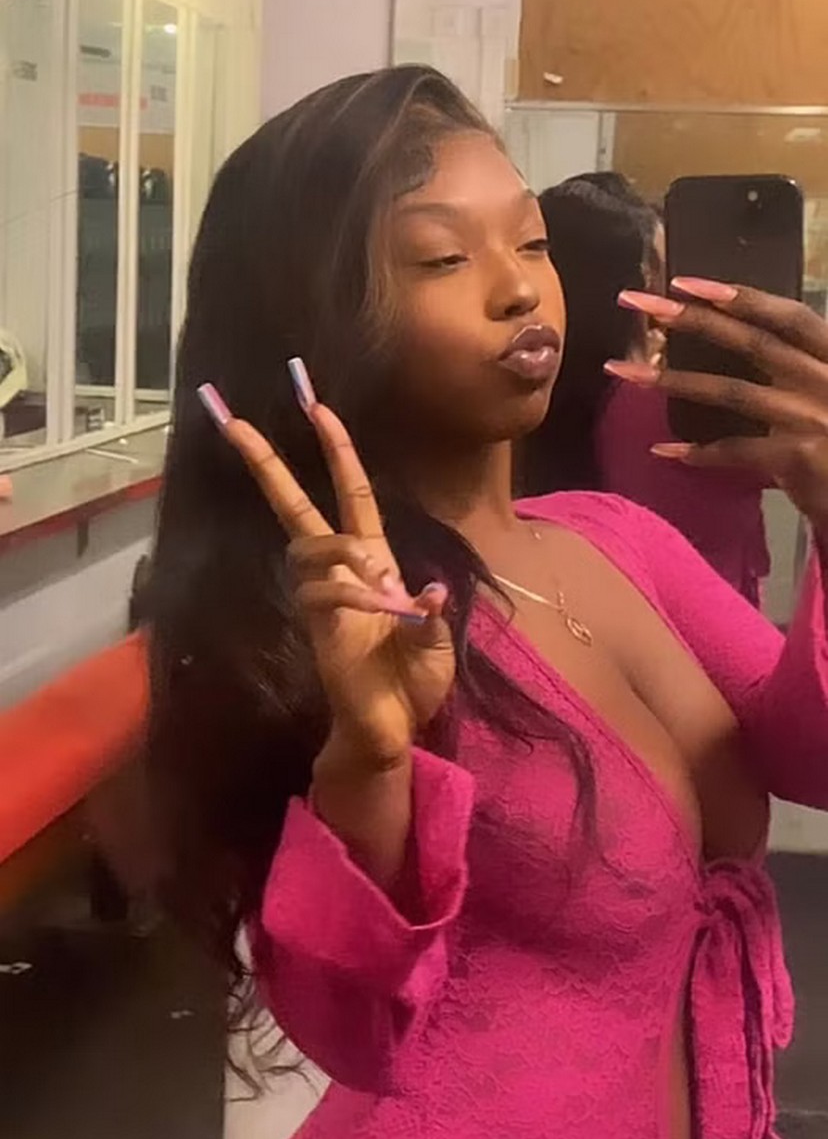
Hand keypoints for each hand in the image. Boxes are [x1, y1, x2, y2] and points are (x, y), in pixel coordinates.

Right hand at [220, 401, 454, 769]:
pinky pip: (322, 592)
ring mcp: (326, 598)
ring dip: (338, 548)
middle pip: (296, 509)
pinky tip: (380, 610)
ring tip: (375, 578)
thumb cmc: (414, 685)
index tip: (319, 408)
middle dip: (267, 465)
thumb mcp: (438, 645)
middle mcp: (343, 573)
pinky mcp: (318, 627)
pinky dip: (350, 593)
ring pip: (307, 547)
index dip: (336, 452)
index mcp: (374, 563)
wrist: (394, 730)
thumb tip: (429, 591)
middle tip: (233, 422)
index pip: (351, 495)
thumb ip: (433, 617)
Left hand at [609, 280, 827, 536]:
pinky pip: (737, 450)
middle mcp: (826, 378)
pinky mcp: (800, 457)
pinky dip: (699, 452)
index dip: (740, 295)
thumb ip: (796, 372)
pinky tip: (662, 451)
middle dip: (689, 319)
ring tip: (625, 372)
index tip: (685, 282)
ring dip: (673, 380)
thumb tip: (741, 344)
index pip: (787, 315)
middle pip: (750, 342)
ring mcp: (812, 417)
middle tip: (636, 305)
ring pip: (732, 391)